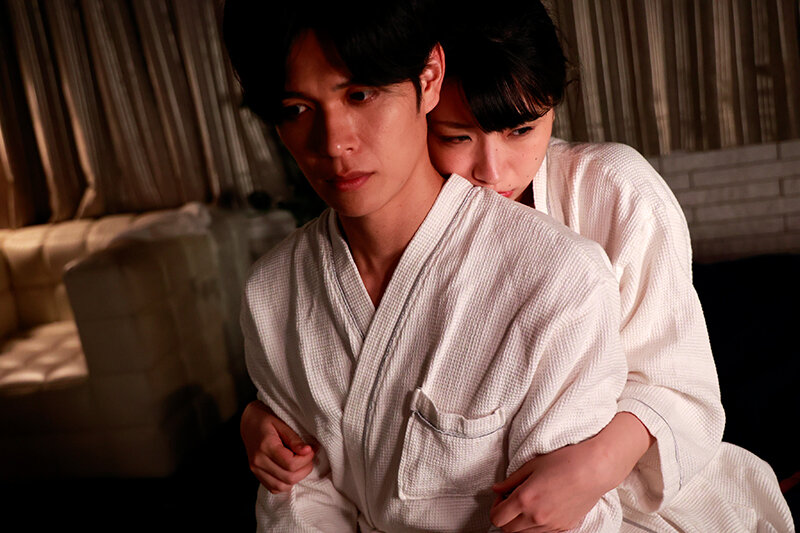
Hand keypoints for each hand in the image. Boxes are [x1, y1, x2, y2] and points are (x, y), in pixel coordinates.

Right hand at [240, 400, 314, 492]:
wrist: (249, 422)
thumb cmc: (267, 420)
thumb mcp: (282, 424)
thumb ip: (294, 439)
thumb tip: (308, 451)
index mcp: (265, 446)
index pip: (291, 464)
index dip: (306, 460)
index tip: (311, 450)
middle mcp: (258, 461)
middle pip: (288, 477)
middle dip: (304, 469)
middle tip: (308, 457)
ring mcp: (256, 470)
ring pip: (281, 487)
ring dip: (296, 478)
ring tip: (301, 464)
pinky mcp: (257, 475)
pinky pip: (274, 488)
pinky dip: (286, 483)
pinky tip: (291, 471)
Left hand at [489, 412, 652, 531]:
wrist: (594, 469)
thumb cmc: (565, 462)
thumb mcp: (532, 465)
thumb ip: (511, 481)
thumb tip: (497, 489)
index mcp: (525, 499)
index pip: (497, 517)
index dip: (495, 507)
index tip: (501, 497)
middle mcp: (536, 516)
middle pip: (508, 530)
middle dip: (505, 517)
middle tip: (511, 502)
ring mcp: (550, 525)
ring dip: (519, 523)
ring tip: (527, 504)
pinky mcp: (563, 528)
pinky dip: (535, 526)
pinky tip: (541, 509)